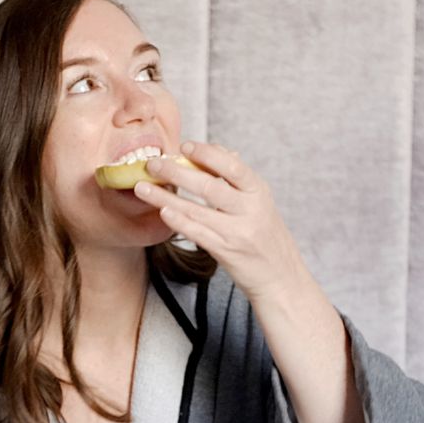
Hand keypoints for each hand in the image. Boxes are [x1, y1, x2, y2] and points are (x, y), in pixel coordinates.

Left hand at [133, 141, 310, 306]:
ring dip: (166, 197)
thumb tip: (222, 152)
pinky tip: (163, 212)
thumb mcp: (260, 203)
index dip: (207, 154)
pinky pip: (198, 234)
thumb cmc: (266, 237)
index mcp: (259, 191)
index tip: (184, 145)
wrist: (281, 277)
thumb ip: (240, 180)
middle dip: (177, 172)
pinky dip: (179, 221)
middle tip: (153, 164)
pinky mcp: (226, 252)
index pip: (232, 166)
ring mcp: (238, 232)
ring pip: (197, 210)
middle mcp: (250, 209)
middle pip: (209, 186)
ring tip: (142, 187)